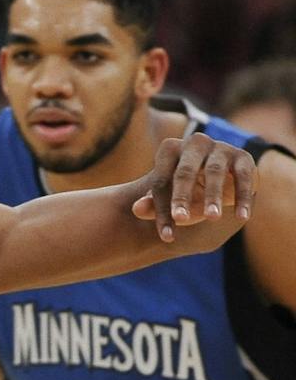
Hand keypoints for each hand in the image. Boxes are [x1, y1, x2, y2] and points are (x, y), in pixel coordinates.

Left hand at [132, 132, 255, 240]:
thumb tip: (136, 209)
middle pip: (184, 171)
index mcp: (170, 150)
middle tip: (181, 220)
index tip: (166, 236)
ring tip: (211, 218)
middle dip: (182, 197)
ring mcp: (220, 147)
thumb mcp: (169, 199)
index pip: (161, 181)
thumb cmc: (187, 190)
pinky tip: (242, 217)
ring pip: (215, 171)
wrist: (221, 179)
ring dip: (213, 196)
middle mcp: (194, 143)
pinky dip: (242, 197)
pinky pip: (243, 176)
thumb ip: (153, 205)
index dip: (162, 209)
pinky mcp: (243, 156)